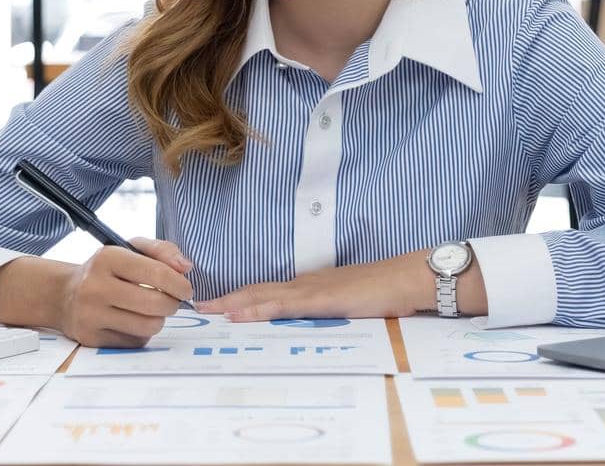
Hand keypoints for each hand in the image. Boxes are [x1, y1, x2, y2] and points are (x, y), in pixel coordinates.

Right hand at [55, 237, 194, 346]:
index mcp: (107, 258)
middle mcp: (95, 286)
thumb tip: (186, 267)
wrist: (64, 295)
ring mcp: (90, 315)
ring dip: (158, 320)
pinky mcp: (90, 338)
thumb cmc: (106, 271)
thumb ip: (162, 251)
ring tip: (152, 311)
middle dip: (172, 304)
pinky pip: (134, 342)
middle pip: (155, 304)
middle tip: (171, 301)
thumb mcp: (130, 249)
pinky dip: (141, 333)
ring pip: (147, 326)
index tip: (185, 289)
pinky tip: (133, 322)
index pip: (156, 273)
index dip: (179, 283)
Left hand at [197, 250, 456, 321]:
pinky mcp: (319, 299)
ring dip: (232, 303)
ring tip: (207, 311)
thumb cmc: (385, 293)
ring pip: (262, 295)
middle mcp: (305, 283)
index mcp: (311, 286)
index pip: (268, 292)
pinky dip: (256, 309)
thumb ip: (331, 313)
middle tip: (198, 307)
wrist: (405, 279)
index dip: (241, 298)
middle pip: (257, 290)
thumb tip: (315, 325)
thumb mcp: (351, 306)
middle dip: (227, 299)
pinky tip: (238, 314)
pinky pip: (281, 305)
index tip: (218, 306)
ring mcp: (311, 289)